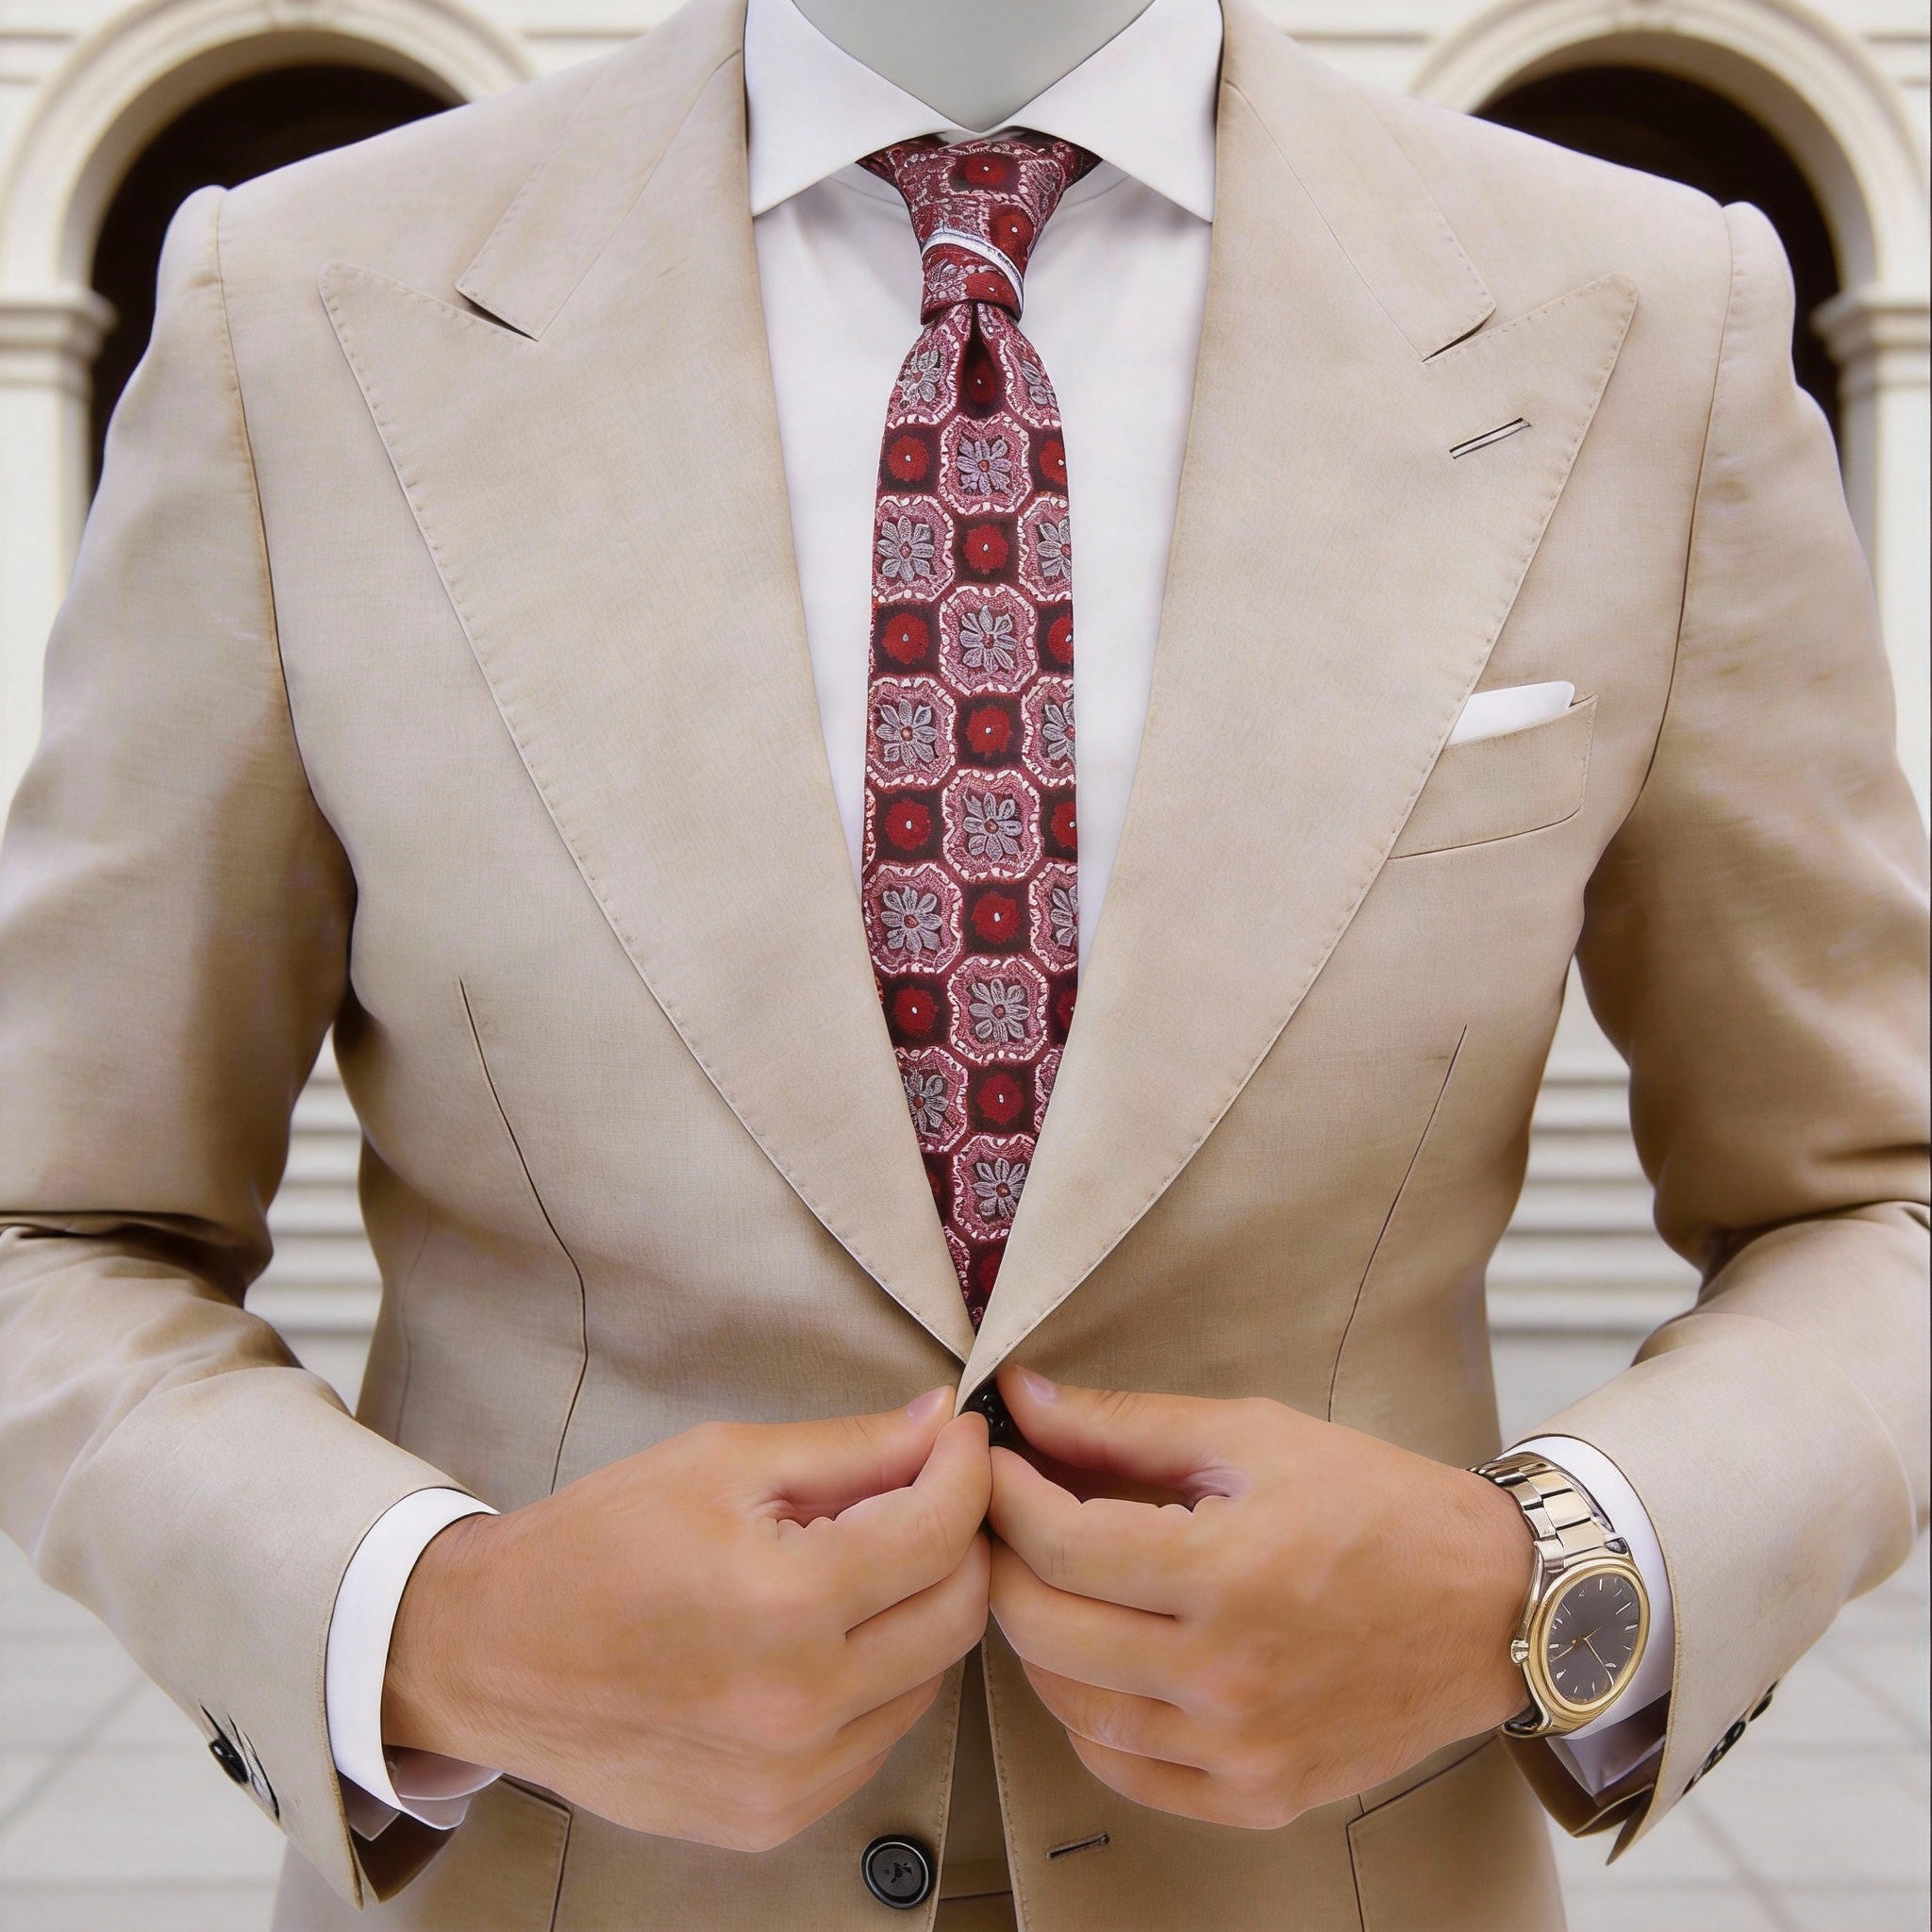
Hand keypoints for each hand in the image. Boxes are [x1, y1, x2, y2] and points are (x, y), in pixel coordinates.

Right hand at [383, 1390, 991, 1849]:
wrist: (491, 1655)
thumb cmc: (596, 1544)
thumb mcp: (722, 1462)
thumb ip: (851, 1448)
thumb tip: (943, 1423)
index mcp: (785, 1602)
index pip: (940, 1532)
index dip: (965, 1470)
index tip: (958, 1439)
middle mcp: (800, 1705)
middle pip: (958, 1613)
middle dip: (958, 1539)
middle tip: (923, 1494)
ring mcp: (790, 1778)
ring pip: (929, 1680)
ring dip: (919, 1612)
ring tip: (859, 1564)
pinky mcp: (774, 1818)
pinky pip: (877, 1738)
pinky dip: (876, 1679)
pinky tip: (824, 1636)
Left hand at [985, 1369, 1530, 1829]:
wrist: (1493, 1606)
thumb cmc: (1380, 1506)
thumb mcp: (1256, 1435)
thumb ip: (1126, 1424)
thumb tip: (1023, 1399)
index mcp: (1228, 1572)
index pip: (1059, 1544)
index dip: (1004, 1495)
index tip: (991, 1461)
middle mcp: (1228, 1676)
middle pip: (1044, 1629)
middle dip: (1001, 1562)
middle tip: (1001, 1518)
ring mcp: (1242, 1750)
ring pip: (1070, 1708)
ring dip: (1034, 1639)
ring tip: (1045, 1581)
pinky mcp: (1258, 1797)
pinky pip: (1125, 1772)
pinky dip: (1086, 1717)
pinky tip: (1095, 1661)